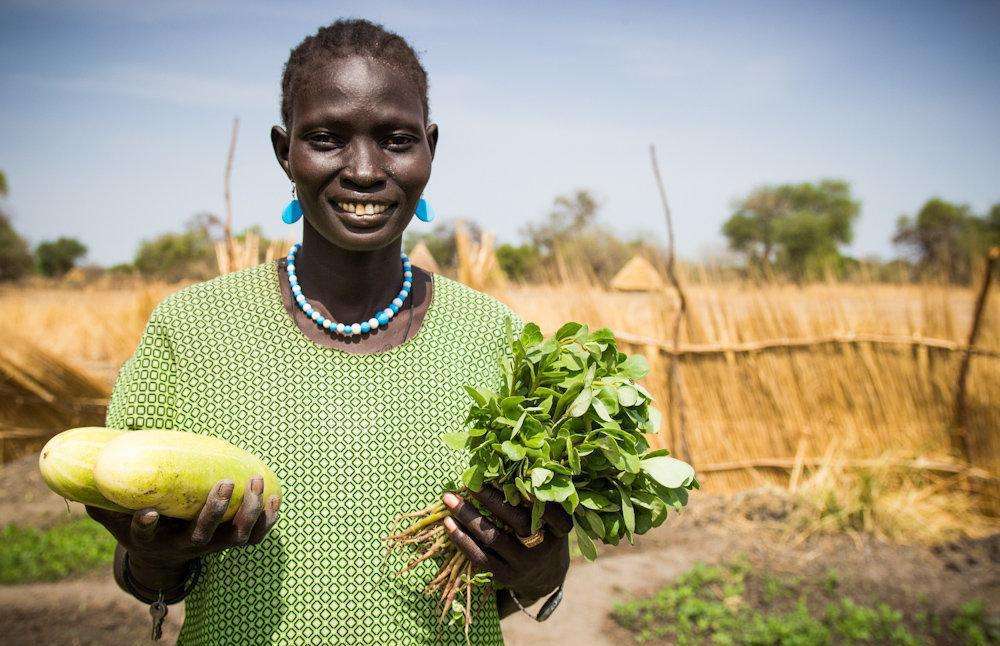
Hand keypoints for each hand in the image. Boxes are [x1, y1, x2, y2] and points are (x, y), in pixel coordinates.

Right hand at [86, 475, 279, 574]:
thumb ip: (103, 504)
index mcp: (152, 539)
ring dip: (248, 512)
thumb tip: (81, 482)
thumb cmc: (140, 528)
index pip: (144, 534)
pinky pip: (255, 536)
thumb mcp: (117, 519)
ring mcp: (211, 546)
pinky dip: (266, 519)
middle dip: (214, 511)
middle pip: (202, 536)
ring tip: (255, 482)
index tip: (148, 513)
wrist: (164, 558)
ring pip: (236, 537)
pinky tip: (274, 497)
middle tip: (224, 482)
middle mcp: (184, 545)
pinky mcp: (230, 541)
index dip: (146, 525)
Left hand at [442, 485, 570, 602]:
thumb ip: (541, 498)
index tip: (518, 477)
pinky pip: (480, 556)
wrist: (544, 577)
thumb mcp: (553, 520)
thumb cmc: (544, 535)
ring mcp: (524, 564)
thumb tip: (510, 465)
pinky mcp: (506, 576)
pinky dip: (462, 539)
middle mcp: (544, 548)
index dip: (536, 496)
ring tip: (449, 499)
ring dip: (468, 516)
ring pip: (493, 538)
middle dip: (491, 499)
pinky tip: (448, 524)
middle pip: (517, 521)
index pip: (552, 511)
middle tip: (470, 482)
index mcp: (559, 530)